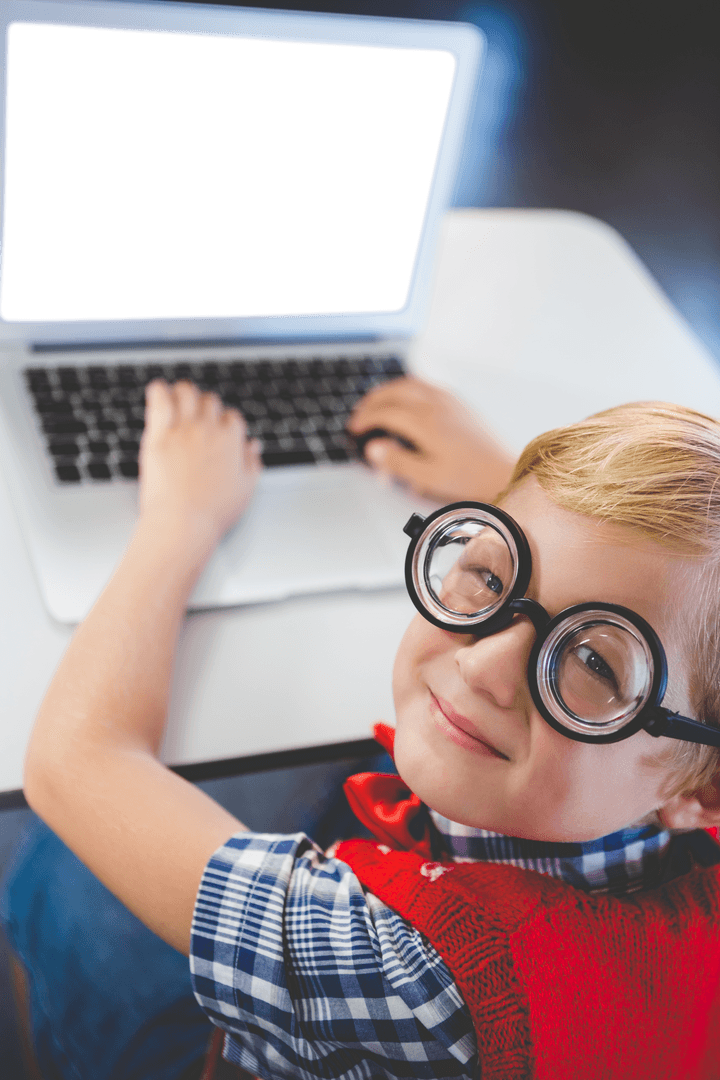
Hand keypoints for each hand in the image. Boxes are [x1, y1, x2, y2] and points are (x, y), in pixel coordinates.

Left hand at [139, 380, 261, 552]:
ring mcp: (183, 429)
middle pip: (209, 401)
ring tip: (177, 402)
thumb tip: (254, 445)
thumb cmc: (213, 512)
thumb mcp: (245, 489)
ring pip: (186, 391)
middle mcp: (209, 429)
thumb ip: (252, 462)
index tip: (219, 433)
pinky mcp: (159, 434)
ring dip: (183, 394)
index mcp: (231, 440)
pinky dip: (159, 391)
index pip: (232, 417)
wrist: (183, 523)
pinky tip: (158, 395)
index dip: (225, 424)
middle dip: (205, 408)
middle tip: (197, 419)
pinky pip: (159, 397)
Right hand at [347, 376, 514, 502]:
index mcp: (426, 423)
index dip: (365, 419)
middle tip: (360, 413)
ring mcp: (450, 401)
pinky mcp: (460, 403)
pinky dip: (408, 387)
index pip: (386, 412)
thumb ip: (398, 462)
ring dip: (389, 389)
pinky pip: (427, 384)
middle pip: (395, 391)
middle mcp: (437, 405)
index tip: (354, 428)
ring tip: (377, 401)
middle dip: (372, 400)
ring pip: (411, 383)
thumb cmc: (470, 479)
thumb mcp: (428, 478)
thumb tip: (374, 449)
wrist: (504, 473)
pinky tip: (407, 397)